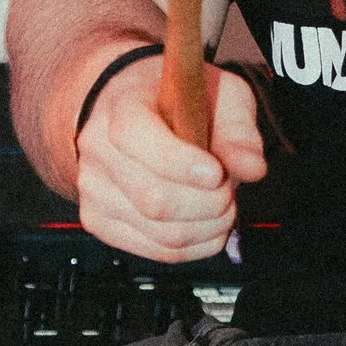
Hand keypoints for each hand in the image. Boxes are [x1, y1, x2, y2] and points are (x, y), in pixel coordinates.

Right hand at [75, 59, 267, 264]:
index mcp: (121, 106)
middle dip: (207, 203)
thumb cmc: (179, 100)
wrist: (134, 110)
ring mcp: (94, 190)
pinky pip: (154, 250)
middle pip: (153, 199)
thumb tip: (251, 168)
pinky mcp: (100, 221)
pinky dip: (194, 246)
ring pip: (159, 231)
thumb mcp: (219, 94)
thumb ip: (237, 130)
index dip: (182, 164)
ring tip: (222, 207)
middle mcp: (99, 149)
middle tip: (229, 190)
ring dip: (206, 228)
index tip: (217, 172)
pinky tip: (208, 225)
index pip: (137, 139)